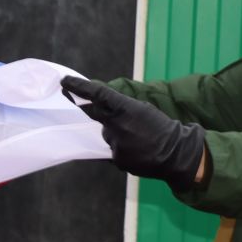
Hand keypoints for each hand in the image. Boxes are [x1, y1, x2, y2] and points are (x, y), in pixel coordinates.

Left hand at [61, 76, 206, 189]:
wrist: (177, 154)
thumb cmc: (161, 127)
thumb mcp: (142, 109)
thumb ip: (120, 107)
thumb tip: (102, 105)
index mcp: (125, 109)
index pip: (97, 95)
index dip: (79, 87)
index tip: (65, 81)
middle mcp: (117, 126)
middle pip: (93, 114)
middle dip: (82, 105)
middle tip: (69, 96)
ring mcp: (115, 144)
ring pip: (106, 134)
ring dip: (114, 132)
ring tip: (135, 135)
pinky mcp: (117, 159)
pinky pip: (112, 149)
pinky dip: (120, 147)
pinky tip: (135, 148)